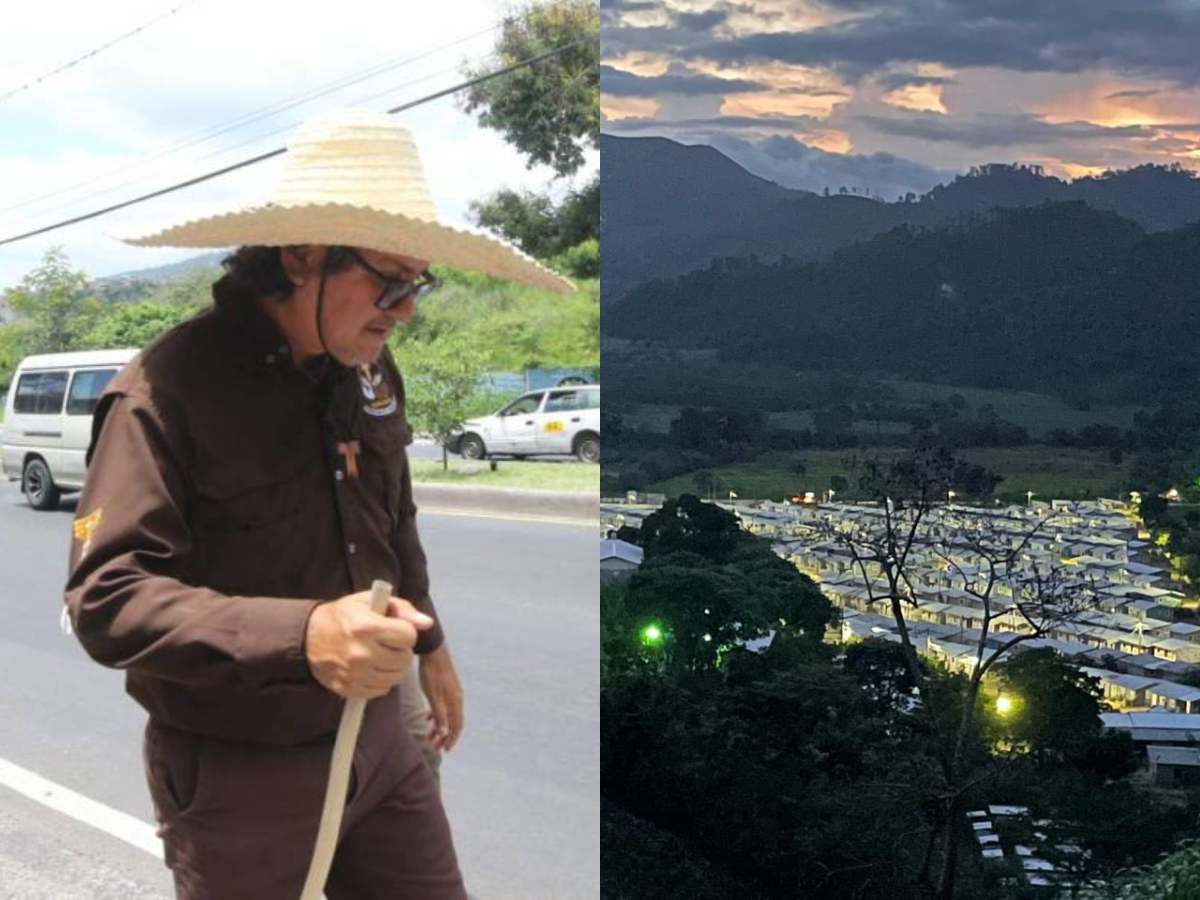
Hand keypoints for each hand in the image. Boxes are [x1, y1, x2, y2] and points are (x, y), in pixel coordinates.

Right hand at [306, 591, 432, 699]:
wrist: (307, 637)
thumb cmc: (344, 615)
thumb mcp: (370, 601)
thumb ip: (403, 609)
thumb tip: (427, 624)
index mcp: (367, 627)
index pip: (409, 636)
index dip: (404, 631)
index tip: (393, 629)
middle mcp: (361, 653)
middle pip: (404, 660)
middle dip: (400, 650)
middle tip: (387, 643)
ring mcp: (354, 674)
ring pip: (396, 678)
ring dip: (393, 667)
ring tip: (380, 655)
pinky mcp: (349, 689)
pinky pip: (381, 691)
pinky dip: (381, 681)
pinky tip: (370, 668)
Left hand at [419, 645, 463, 751]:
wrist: (433, 650)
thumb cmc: (432, 673)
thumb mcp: (434, 696)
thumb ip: (439, 715)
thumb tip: (445, 734)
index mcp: (456, 701)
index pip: (457, 725)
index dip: (452, 739)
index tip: (445, 750)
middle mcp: (457, 697)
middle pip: (453, 721)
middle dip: (445, 736)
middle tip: (435, 747)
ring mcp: (451, 691)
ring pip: (447, 714)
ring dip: (440, 726)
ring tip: (430, 736)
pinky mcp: (445, 686)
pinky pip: (443, 706)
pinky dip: (437, 715)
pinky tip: (428, 718)